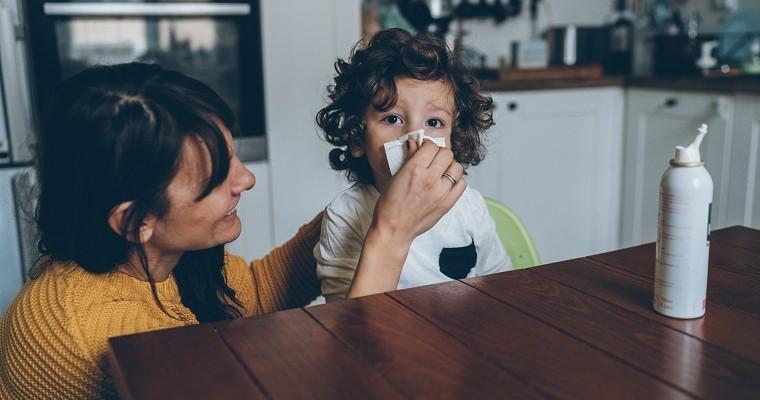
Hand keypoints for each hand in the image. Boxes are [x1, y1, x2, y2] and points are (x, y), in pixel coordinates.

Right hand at [346, 139, 464, 298]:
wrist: (394, 229)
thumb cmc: (390, 204)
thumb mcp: (395, 176)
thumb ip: (409, 158)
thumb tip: (415, 143)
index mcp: (414, 169)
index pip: (431, 146)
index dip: (427, 146)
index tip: (424, 150)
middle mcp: (430, 179)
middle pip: (447, 154)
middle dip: (439, 154)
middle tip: (433, 160)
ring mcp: (441, 192)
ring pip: (457, 167)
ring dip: (450, 166)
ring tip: (441, 171)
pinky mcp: (447, 203)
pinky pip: (462, 184)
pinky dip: (457, 181)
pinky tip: (447, 183)